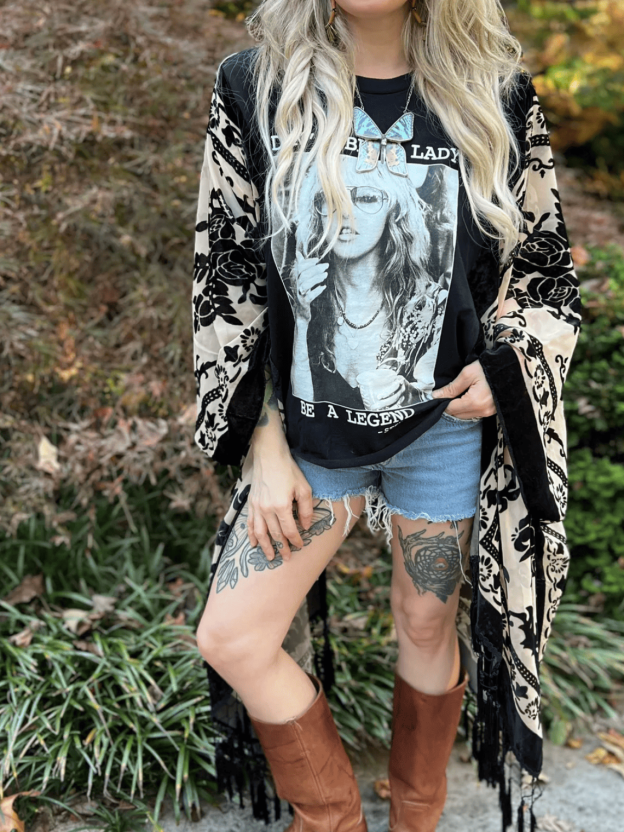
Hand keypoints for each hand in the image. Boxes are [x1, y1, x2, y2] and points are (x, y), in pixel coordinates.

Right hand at [247, 445, 314, 561]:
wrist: (269, 456)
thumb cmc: (289, 470)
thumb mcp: (304, 488)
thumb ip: (306, 509)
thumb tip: (306, 526)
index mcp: (282, 506)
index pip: (290, 530)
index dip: (295, 540)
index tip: (300, 546)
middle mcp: (267, 509)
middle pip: (275, 534)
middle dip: (282, 547)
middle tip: (287, 558)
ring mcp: (257, 507)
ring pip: (260, 533)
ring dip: (265, 547)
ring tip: (270, 557)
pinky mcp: (251, 503)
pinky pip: (250, 524)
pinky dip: (251, 535)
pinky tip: (253, 544)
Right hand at [293, 249, 327, 323]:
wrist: (301, 311)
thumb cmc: (303, 292)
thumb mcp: (302, 278)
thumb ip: (300, 265)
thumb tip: (298, 253)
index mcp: (297, 278)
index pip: (300, 267)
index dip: (308, 262)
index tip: (317, 259)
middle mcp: (297, 285)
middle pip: (304, 274)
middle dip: (315, 269)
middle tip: (326, 266)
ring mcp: (300, 293)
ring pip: (306, 284)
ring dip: (316, 278)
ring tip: (325, 275)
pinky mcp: (304, 302)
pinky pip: (309, 296)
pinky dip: (317, 291)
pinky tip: (323, 287)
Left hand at [359, 372, 410, 409]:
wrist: (414, 392)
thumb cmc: (398, 383)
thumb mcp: (393, 378)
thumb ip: (382, 379)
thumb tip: (362, 380)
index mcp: (399, 380)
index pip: (394, 386)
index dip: (387, 392)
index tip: (378, 397)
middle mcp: (403, 389)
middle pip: (394, 398)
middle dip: (383, 403)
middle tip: (374, 407)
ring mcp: (405, 397)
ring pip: (396, 405)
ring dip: (387, 409)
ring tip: (377, 412)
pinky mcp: (406, 404)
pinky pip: (398, 409)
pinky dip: (391, 412)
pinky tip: (385, 414)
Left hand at [430, 360, 495, 418]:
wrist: (510, 367)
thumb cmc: (490, 367)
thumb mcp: (468, 374)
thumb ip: (451, 387)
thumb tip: (437, 396)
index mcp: (474, 402)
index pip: (450, 409)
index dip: (442, 402)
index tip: (438, 395)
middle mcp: (482, 411)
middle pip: (457, 414)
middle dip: (450, 405)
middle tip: (448, 393)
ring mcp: (489, 412)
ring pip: (466, 415)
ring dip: (459, 407)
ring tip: (458, 393)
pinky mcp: (492, 411)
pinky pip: (475, 413)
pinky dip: (468, 407)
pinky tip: (468, 396)